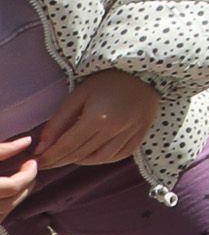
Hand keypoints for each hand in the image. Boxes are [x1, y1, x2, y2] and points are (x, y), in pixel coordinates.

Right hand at [0, 140, 31, 221]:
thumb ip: (2, 149)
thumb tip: (27, 141)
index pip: (11, 187)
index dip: (26, 175)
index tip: (32, 162)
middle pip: (9, 202)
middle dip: (24, 186)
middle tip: (29, 171)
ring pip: (3, 212)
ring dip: (16, 197)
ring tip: (21, 180)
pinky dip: (5, 205)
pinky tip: (8, 192)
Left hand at [30, 72, 154, 172]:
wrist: (144, 72)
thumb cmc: (107, 81)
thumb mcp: (78, 95)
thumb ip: (58, 121)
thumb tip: (42, 147)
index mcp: (97, 118)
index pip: (67, 146)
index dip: (50, 156)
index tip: (37, 161)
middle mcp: (114, 130)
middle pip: (81, 154)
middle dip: (60, 160)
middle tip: (47, 162)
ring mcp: (130, 134)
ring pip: (100, 158)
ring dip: (81, 161)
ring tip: (69, 157)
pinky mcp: (141, 135)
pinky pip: (119, 155)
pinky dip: (103, 159)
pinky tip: (93, 155)